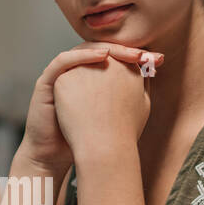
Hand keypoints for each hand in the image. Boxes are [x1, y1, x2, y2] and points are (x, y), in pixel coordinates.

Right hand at [20, 42, 162, 173]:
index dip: (134, 55)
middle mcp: (75, 71)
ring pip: (82, 50)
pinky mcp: (46, 80)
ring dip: (107, 49)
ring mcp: (60, 75)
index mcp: (91, 76)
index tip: (157, 60)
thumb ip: (129, 92)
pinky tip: (103, 56)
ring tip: (129, 54)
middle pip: (99, 49)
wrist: (56, 156)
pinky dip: (83, 55)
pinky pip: (63, 61)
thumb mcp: (114, 113)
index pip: (113, 57)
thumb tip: (153, 71)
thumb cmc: (85, 138)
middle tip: (145, 55)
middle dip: (124, 50)